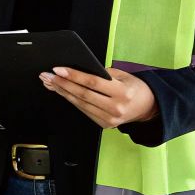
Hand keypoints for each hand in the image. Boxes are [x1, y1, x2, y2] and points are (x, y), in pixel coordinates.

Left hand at [40, 67, 157, 128]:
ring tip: (50, 82)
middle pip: (83, 94)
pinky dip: (71, 101)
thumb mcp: (124, 76)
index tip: (58, 69)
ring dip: (62, 92)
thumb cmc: (135, 88)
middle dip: (62, 84)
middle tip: (47, 75)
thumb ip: (103, 73)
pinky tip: (62, 92)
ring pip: (80, 104)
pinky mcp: (104, 124)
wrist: (148, 107)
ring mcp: (109, 119)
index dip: (74, 76)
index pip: (92, 83)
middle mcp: (115, 108)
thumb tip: (79, 70)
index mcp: (122, 93)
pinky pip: (84, 110)